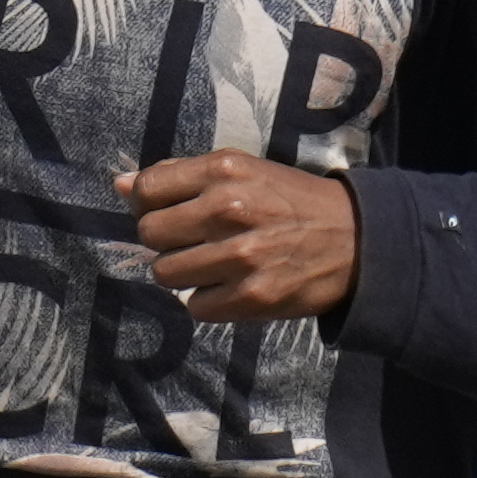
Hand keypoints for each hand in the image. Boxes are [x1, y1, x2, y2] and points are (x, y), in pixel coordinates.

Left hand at [123, 154, 357, 324]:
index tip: (169, 211)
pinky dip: (207, 301)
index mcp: (224, 170)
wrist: (355, 240)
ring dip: (183, 273)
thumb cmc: (290, 201)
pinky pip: (195, 307)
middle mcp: (228, 209)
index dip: (149, 204)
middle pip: (150, 233)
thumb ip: (181, 176)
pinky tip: (230, 286)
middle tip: (194, 241)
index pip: (147, 189)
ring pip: (166, 273)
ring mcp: (240, 255)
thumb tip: (121, 185)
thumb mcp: (243, 171)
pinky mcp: (251, 296)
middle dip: (165, 240)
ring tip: (212, 264)